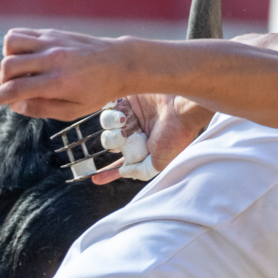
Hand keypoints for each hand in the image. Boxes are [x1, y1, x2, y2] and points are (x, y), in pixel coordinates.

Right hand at [0, 28, 130, 118]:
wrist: (119, 63)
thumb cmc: (98, 91)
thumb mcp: (74, 110)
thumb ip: (42, 108)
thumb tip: (14, 105)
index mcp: (59, 83)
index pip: (17, 89)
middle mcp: (53, 59)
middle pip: (8, 65)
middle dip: (3, 81)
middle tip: (15, 90)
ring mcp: (52, 42)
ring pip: (10, 43)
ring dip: (7, 59)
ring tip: (21, 72)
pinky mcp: (52, 32)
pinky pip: (21, 33)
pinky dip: (15, 46)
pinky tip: (26, 59)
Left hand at [91, 94, 212, 184]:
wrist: (182, 105)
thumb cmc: (176, 134)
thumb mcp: (160, 162)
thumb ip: (140, 171)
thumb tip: (123, 172)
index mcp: (144, 149)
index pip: (122, 162)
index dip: (109, 172)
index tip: (95, 179)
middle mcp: (136, 132)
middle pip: (110, 142)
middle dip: (112, 142)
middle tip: (124, 136)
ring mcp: (131, 115)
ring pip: (106, 125)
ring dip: (110, 125)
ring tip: (123, 120)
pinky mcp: (127, 98)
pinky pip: (107, 107)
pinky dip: (109, 111)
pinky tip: (120, 112)